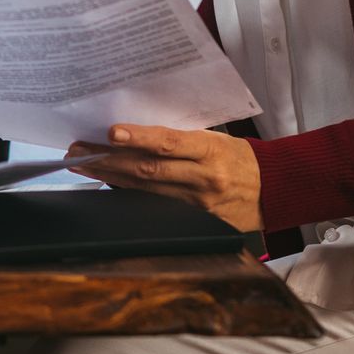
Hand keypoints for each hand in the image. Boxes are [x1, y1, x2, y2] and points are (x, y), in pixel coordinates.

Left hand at [66, 124, 263, 232]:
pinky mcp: (197, 220)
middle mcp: (203, 178)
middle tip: (77, 149)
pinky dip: (130, 196)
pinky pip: (155, 207)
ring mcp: (198, 203)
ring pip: (146, 190)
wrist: (276, 189)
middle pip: (148, 169)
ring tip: (81, 165)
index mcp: (210, 150)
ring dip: (109, 178)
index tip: (110, 132)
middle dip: (108, 159)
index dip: (139, 137)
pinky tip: (107, 186)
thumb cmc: (240, 157)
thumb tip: (136, 132)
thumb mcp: (216, 138)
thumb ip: (180, 137)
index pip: (169, 142)